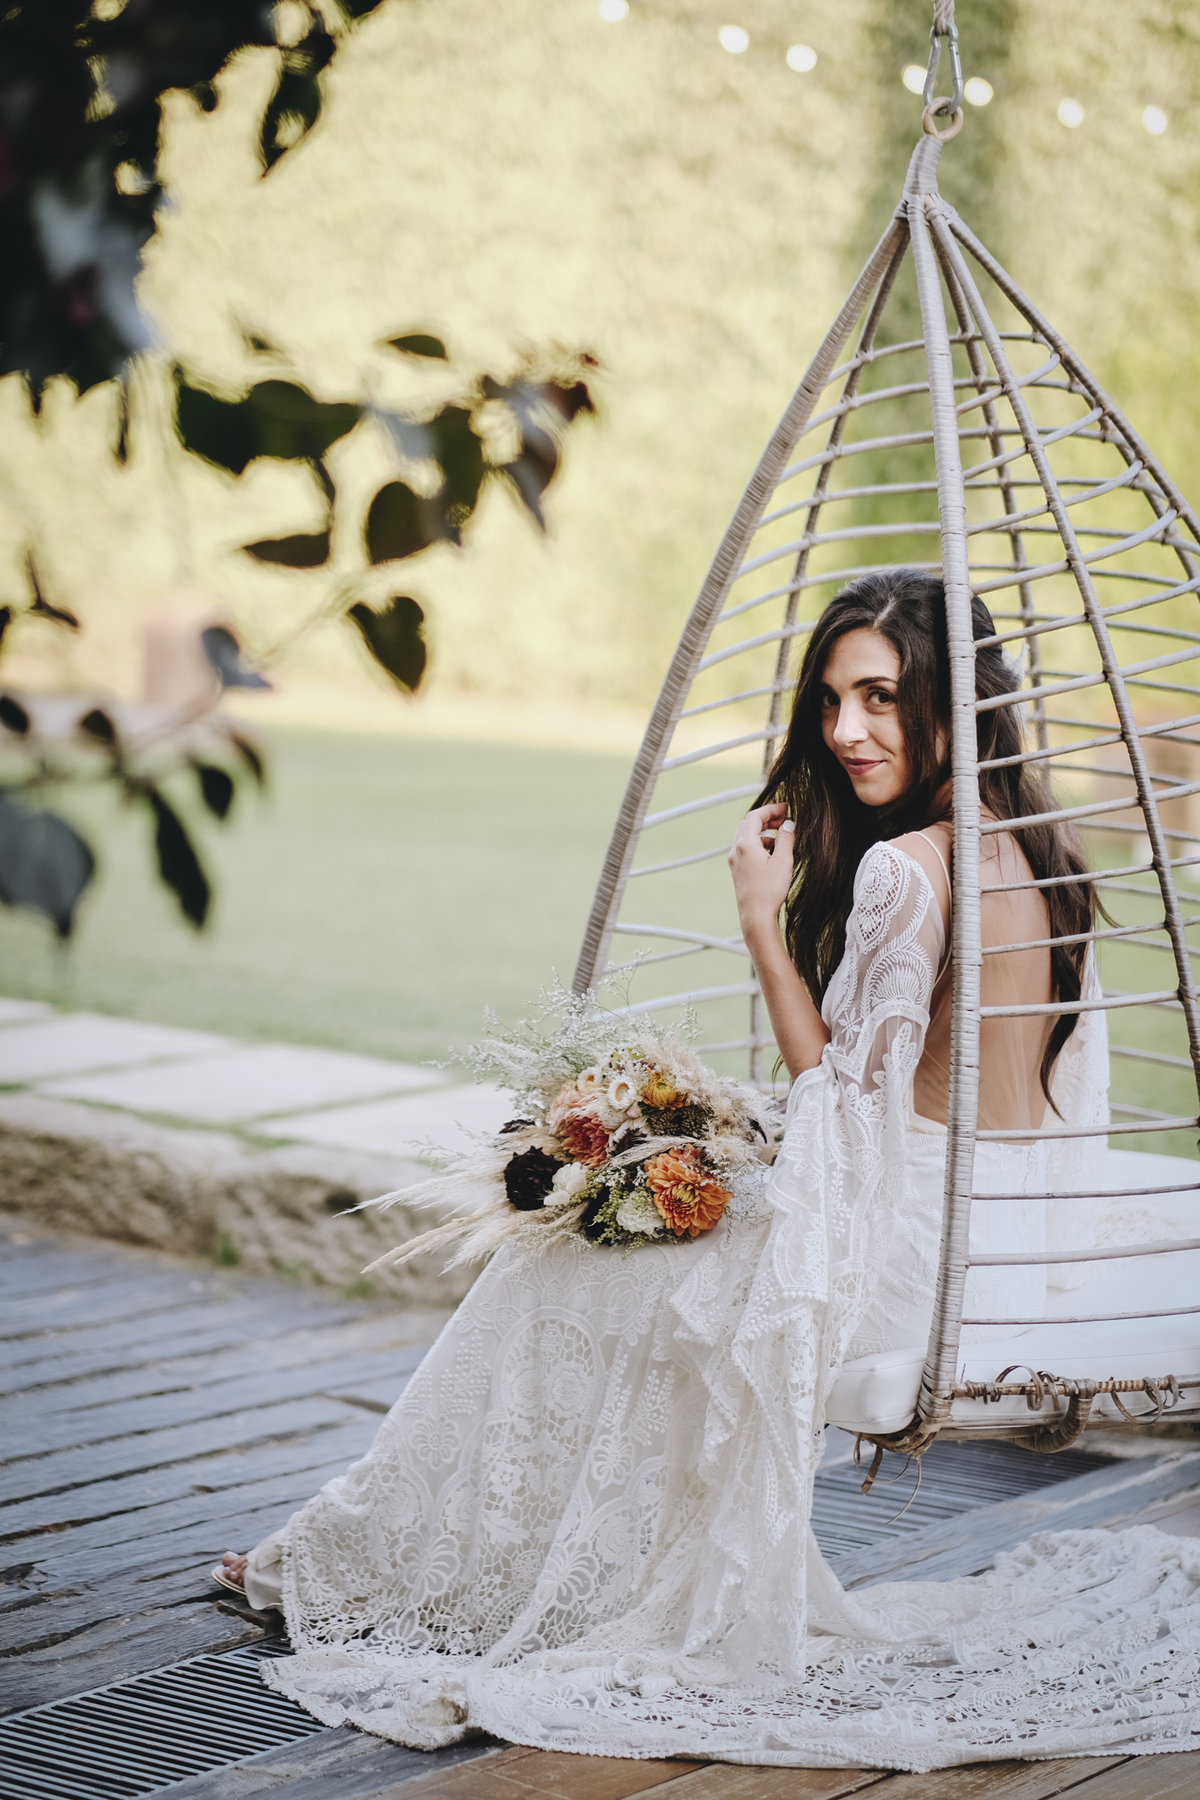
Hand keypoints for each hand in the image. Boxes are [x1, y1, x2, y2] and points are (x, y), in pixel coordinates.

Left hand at [728, 804, 794, 942]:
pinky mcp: (737, 871)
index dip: (771, 809)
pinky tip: (773, 852)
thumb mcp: (783, 861)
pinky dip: (758, 844)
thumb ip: (785, 839)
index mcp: (745, 844)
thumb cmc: (769, 891)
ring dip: (763, 832)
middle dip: (766, 819)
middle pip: (748, 824)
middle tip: (783, 819)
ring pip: (746, 837)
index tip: (785, 807)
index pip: (755, 816)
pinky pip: (746, 849)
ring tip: (781, 836)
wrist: (755, 917)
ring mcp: (734, 861)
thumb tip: (788, 824)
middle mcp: (736, 850)